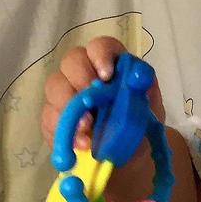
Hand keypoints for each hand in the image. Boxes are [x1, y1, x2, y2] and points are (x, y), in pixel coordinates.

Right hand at [40, 37, 168, 150]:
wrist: (130, 154)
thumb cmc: (140, 125)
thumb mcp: (151, 109)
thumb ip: (145, 91)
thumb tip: (138, 77)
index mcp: (111, 64)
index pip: (101, 46)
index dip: (100, 56)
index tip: (106, 77)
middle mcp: (84, 72)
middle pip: (72, 60)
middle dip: (80, 79)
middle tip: (91, 102)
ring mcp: (65, 93)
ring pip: (55, 86)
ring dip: (69, 106)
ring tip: (87, 127)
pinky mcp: (54, 117)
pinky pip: (49, 116)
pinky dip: (65, 130)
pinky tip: (82, 144)